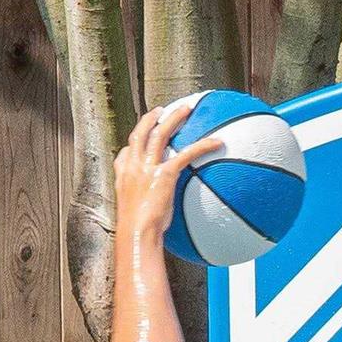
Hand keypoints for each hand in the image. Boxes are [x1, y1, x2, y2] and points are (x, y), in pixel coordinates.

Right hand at [113, 103, 220, 242]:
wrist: (137, 232)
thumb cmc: (138, 232)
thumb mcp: (137, 217)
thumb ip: (146, 210)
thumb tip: (157, 222)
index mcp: (124, 175)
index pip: (126, 153)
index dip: (133, 145)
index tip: (141, 138)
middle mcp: (132, 166)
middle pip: (141, 134)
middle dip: (151, 119)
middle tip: (162, 109)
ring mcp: (147, 167)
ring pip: (160, 134)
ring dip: (173, 118)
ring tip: (186, 109)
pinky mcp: (164, 173)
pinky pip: (186, 153)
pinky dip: (202, 146)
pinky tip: (217, 142)